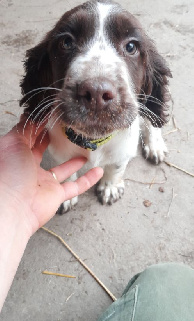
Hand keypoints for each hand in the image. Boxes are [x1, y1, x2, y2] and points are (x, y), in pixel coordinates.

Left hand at [0, 119, 102, 235]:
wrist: (12, 207)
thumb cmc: (9, 173)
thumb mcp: (13, 143)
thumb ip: (24, 128)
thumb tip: (30, 113)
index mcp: (17, 155)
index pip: (29, 136)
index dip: (39, 124)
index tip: (53, 113)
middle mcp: (29, 168)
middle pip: (44, 151)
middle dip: (54, 140)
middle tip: (69, 127)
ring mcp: (43, 182)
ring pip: (62, 170)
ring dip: (74, 161)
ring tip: (83, 148)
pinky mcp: (56, 195)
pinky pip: (75, 187)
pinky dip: (88, 180)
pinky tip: (98, 171)